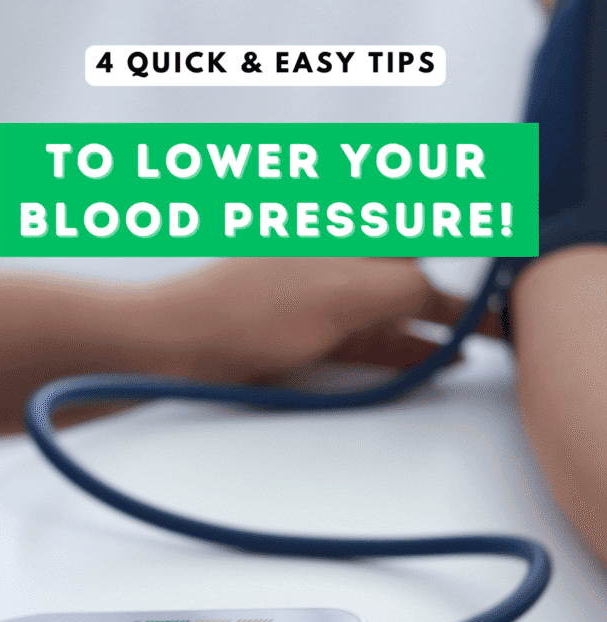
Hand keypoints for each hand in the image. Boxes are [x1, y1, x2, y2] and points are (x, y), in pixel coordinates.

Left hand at [124, 257, 502, 383]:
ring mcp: (313, 293)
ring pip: (382, 308)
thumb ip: (399, 288)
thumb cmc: (243, 315)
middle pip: (399, 274)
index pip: (410, 242)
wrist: (173, 351)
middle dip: (436, 303)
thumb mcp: (338, 297)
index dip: (446, 274)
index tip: (483, 308)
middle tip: (478, 332)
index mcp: (335, 227)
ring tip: (460, 351)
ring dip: (420, 330)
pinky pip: (360, 333)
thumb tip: (436, 298)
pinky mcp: (301, 328)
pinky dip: (391, 346)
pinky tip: (421, 359)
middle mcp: (326, 253)